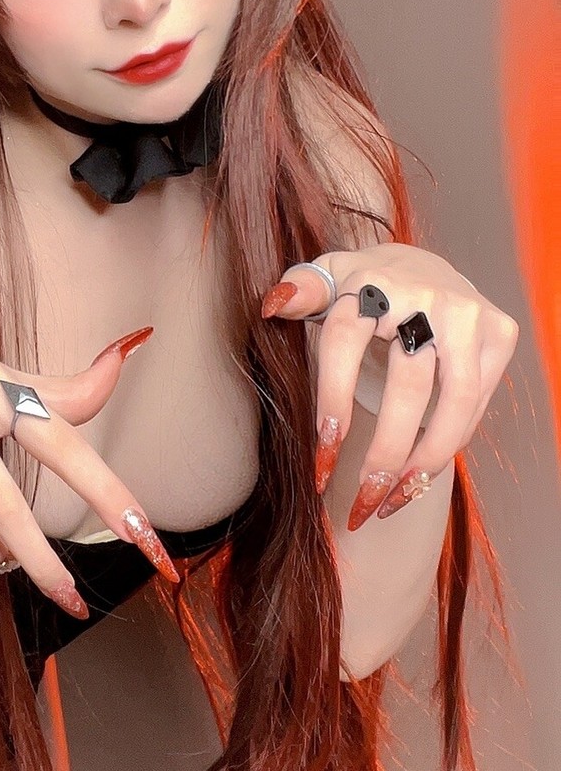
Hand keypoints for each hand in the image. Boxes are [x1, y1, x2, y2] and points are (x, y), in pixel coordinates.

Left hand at [260, 247, 518, 528]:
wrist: (426, 266)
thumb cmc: (365, 286)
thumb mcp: (327, 279)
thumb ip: (300, 292)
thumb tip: (272, 306)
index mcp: (374, 281)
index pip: (346, 341)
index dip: (333, 402)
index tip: (322, 458)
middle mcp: (428, 295)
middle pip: (409, 385)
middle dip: (386, 453)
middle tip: (362, 503)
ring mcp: (469, 315)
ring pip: (455, 401)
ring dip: (427, 461)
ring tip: (395, 501)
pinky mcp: (499, 335)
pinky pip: (476, 405)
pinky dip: (449, 444)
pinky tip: (419, 475)